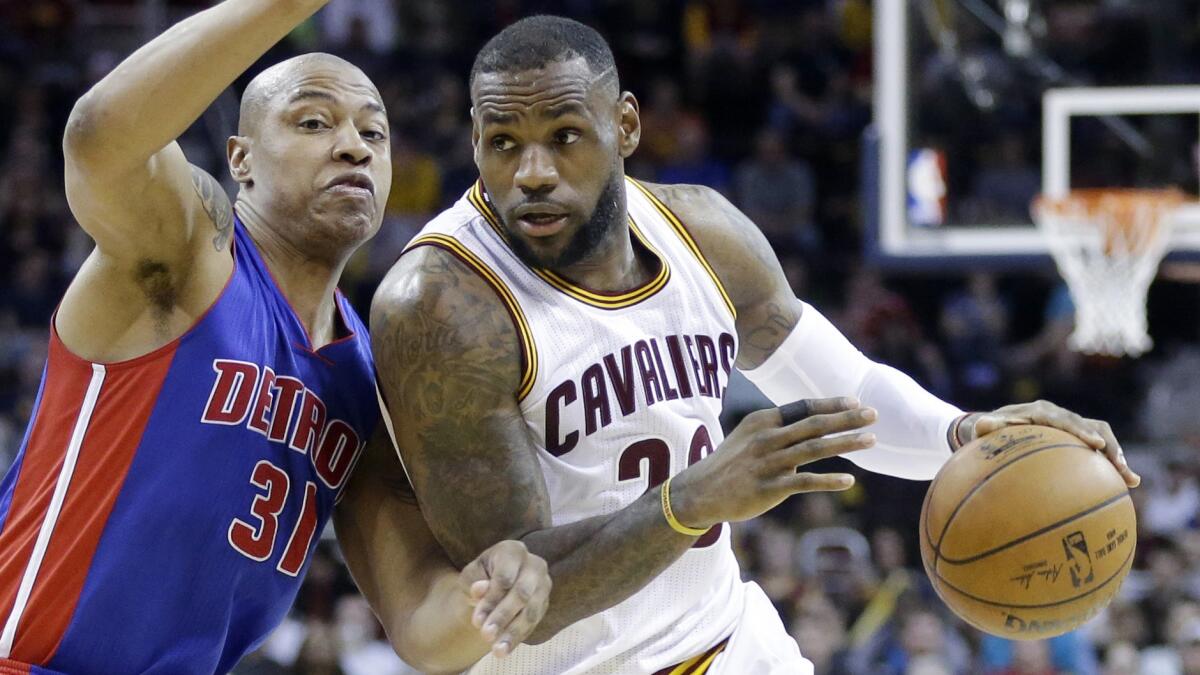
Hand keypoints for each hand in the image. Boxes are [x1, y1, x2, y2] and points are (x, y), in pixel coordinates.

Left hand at [460, 540, 551, 656]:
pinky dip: (519, 637)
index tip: (477, 621)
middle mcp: (534, 564)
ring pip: (531, 611)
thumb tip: (480, 589)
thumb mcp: (470, 577)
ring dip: (513, 631)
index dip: (491, 600)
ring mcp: (543, 584)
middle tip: (486, 636)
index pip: (505, 577)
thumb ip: (473, 581)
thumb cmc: (480, 576)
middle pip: (521, 593)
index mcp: (513, 551)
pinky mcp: (545, 602)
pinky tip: (505, 648)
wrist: (493, 584)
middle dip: (503, 616)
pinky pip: (535, 622)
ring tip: (497, 650)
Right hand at [670, 396, 876, 528]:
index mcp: (763, 421)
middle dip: (847, 419)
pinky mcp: (769, 488)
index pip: (804, 407)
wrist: (700, 492)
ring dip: (846, 444)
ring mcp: (768, 463)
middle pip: (814, 424)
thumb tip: (811, 422)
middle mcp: (767, 438)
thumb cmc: (731, 463)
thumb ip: (778, 428)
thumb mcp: (749, 436)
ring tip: (871, 441)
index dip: (831, 404)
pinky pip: (804, 482)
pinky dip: (828, 481)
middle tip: (874, 414)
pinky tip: (849, 481)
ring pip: (814, 450)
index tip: (856, 402)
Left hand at [963, 401, 1139, 487]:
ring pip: (1101, 438)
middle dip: (1109, 446)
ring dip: (1116, 457)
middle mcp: (1059, 416)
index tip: (1096, 445)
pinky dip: (1110, 466)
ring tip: (1130, 481)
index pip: (1064, 419)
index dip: (1081, 430)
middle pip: (1091, 427)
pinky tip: (1124, 487)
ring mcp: (1070, 427)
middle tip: (1120, 466)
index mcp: (1040, 411)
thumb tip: (983, 424)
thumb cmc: (987, 431)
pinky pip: (1097, 451)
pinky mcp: (1075, 440)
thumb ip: (985, 426)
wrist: (993, 429)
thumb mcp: (983, 429)